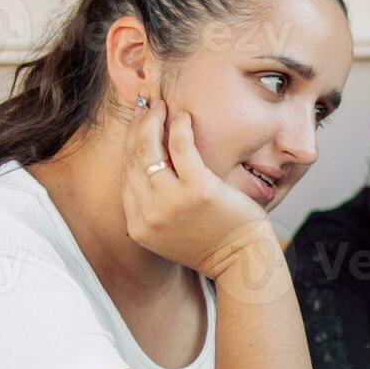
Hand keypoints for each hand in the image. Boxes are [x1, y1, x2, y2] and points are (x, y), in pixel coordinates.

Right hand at [121, 95, 271, 279]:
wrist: (243, 262)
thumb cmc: (214, 243)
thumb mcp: (172, 233)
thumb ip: (155, 209)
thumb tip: (150, 171)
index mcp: (139, 225)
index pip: (126, 175)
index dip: (129, 145)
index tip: (137, 127)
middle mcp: (148, 214)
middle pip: (133, 158)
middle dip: (137, 127)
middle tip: (146, 108)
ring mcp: (171, 202)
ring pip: (149, 149)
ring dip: (153, 122)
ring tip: (161, 106)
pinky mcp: (197, 190)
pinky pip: (180, 148)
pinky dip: (179, 128)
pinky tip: (183, 116)